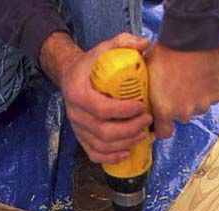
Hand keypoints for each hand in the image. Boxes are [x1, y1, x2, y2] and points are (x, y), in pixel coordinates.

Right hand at [40, 32, 151, 163]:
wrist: (71, 77)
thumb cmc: (91, 65)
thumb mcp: (104, 49)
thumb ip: (123, 43)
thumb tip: (146, 44)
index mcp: (78, 93)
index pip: (101, 109)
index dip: (124, 111)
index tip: (142, 106)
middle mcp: (75, 114)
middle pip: (104, 131)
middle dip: (130, 129)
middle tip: (147, 121)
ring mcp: (78, 129)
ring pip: (102, 145)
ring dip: (125, 143)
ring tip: (142, 135)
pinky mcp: (82, 138)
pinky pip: (94, 154)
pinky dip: (111, 157)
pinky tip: (126, 152)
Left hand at [146, 43, 218, 137]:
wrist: (192, 36)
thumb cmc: (167, 51)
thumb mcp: (148, 72)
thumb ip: (148, 90)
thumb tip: (143, 95)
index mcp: (164, 109)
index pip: (164, 133)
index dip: (163, 126)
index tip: (163, 121)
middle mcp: (184, 111)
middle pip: (182, 116)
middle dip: (180, 105)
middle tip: (178, 86)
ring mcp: (203, 104)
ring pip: (199, 106)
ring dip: (196, 96)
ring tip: (192, 76)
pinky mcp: (217, 94)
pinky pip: (213, 95)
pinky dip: (210, 87)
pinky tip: (204, 73)